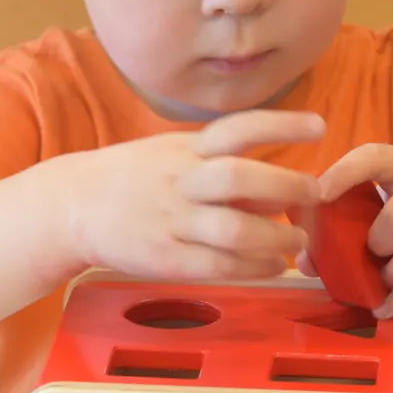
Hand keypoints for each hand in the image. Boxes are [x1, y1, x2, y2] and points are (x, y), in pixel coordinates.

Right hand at [64, 110, 325, 282]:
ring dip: (276, 237)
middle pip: (240, 178)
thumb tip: (278, 187)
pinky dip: (253, 267)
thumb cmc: (134, 178)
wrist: (73, 206)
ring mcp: (172, 221)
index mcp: (185, 148)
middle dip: (286, 186)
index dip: (281, 125)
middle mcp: (180, 180)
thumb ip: (222, 165)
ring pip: (233, 229)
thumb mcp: (173, 154)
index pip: (238, 128)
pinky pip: (218, 265)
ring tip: (297, 241)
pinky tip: (273, 266)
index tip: (319, 127)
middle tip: (315, 194)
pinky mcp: (165, 258)